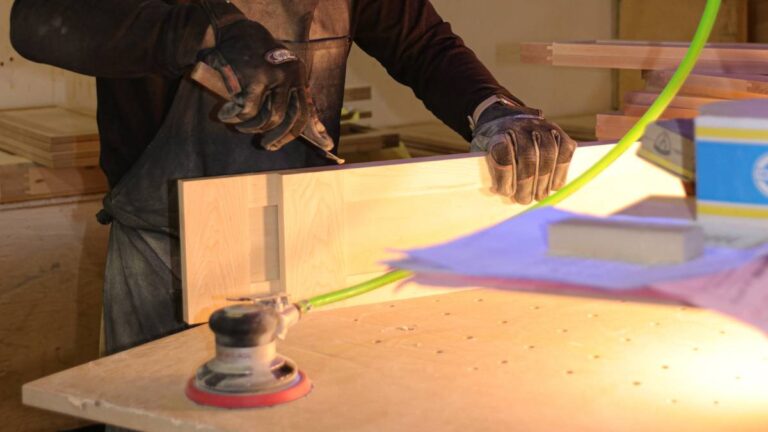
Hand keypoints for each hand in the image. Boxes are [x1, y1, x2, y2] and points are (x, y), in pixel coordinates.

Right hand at [198, 1, 309, 149]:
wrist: (237, 30)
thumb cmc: (259, 55)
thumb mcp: (282, 71)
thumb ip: (294, 96)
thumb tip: (317, 134)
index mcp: (299, 77)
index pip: (305, 113)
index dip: (293, 133)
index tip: (279, 145)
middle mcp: (290, 77)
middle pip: (288, 119)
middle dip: (275, 138)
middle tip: (263, 145)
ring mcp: (274, 77)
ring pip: (268, 117)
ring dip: (251, 127)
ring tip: (240, 127)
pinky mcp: (255, 78)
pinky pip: (248, 110)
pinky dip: (235, 116)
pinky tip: (227, 115)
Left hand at [471, 102, 576, 203]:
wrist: (507, 119)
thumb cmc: (494, 143)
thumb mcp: (483, 152)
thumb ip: (488, 169)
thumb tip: (499, 193)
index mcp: (498, 132)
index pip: (502, 152)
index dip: (504, 175)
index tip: (504, 192)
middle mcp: (521, 126)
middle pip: (528, 156)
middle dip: (527, 183)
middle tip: (524, 200)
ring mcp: (541, 127)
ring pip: (548, 154)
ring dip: (545, 180)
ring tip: (540, 196)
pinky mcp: (558, 132)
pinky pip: (565, 151)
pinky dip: (561, 171)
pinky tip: (554, 185)